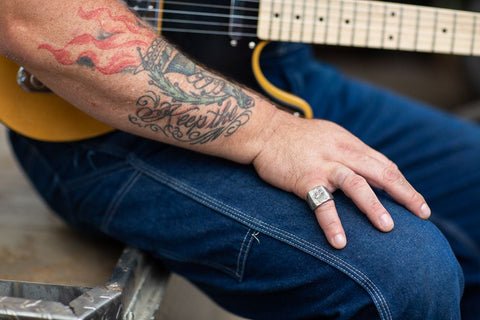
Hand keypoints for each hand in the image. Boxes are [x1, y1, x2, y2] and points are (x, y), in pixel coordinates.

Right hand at [253, 111, 430, 248]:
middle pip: (381, 172)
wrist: (264, 130)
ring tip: (388, 228)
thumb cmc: (294, 136)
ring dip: (374, 207)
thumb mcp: (328, 135)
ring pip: (357, 185)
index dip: (401, 183)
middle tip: (422, 213)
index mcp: (349, 143)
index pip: (383, 163)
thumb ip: (346, 150)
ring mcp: (324, 165)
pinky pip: (322, 204)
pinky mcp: (305, 179)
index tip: (414, 201)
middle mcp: (342, 152)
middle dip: (404, 193)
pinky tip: (340, 241)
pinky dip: (332, 223)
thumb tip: (363, 167)